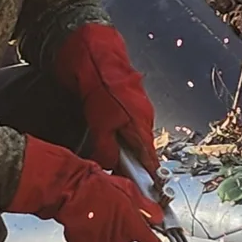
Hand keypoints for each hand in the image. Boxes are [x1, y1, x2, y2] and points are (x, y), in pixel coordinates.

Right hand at [9, 137, 162, 241]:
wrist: (70, 188)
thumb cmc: (97, 186)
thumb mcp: (129, 189)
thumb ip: (146, 206)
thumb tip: (157, 216)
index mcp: (132, 226)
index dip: (151, 238)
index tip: (150, 236)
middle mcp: (118, 239)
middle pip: (128, 238)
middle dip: (123, 227)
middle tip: (113, 210)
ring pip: (109, 241)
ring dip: (105, 231)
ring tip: (97, 213)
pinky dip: (89, 236)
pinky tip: (86, 222)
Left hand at [55, 23, 158, 174]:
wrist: (91, 48)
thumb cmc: (100, 80)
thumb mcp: (100, 121)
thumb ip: (107, 147)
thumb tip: (111, 166)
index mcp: (141, 122)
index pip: (149, 158)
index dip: (148, 176)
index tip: (149, 192)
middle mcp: (142, 114)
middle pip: (140, 147)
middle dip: (132, 164)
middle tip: (123, 181)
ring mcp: (133, 105)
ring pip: (129, 134)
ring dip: (122, 148)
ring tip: (111, 160)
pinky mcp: (122, 97)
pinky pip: (122, 122)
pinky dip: (116, 133)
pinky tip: (105, 136)